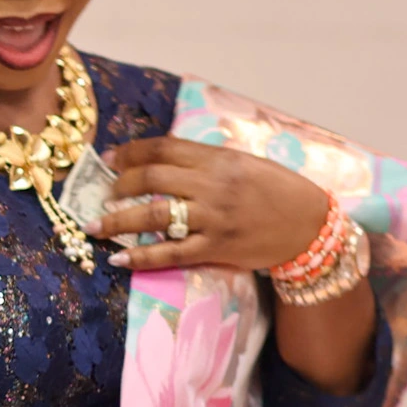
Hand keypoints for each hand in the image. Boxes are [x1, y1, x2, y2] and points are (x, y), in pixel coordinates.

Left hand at [85, 137, 329, 273]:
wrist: (312, 226)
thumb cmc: (277, 191)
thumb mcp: (244, 163)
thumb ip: (205, 161)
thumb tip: (162, 160)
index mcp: (218, 159)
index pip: (163, 149)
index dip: (131, 152)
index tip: (110, 159)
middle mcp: (212, 186)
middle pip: (151, 179)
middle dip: (119, 186)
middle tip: (104, 194)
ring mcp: (213, 218)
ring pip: (154, 216)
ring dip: (117, 221)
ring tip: (95, 226)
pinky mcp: (216, 248)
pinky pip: (171, 253)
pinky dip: (142, 256)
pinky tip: (120, 258)